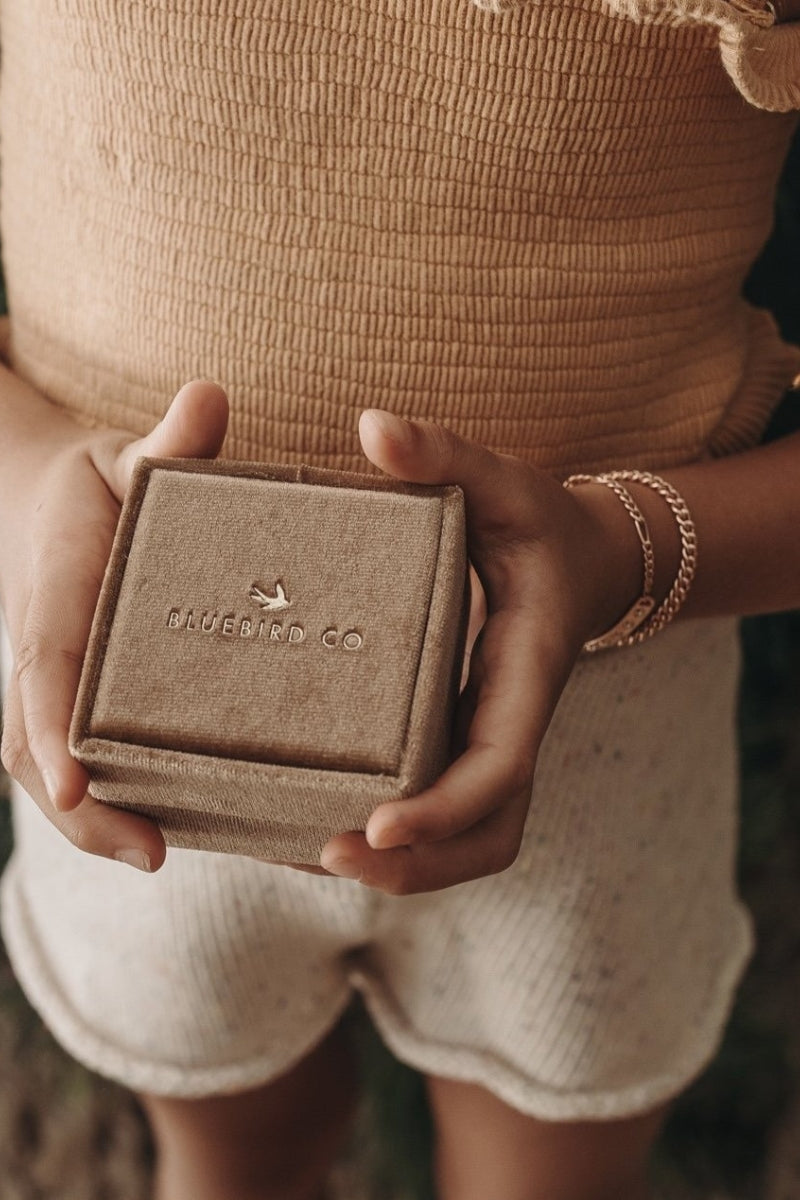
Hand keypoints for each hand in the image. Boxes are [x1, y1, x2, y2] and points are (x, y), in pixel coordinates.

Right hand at [0, 380, 228, 871]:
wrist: (42, 506)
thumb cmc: (92, 488)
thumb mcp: (123, 455)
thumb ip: (166, 443)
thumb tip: (209, 399)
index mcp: (53, 596)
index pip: (44, 666)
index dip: (53, 726)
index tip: (74, 780)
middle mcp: (43, 655)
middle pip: (34, 745)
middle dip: (81, 809)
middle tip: (153, 854)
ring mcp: (55, 688)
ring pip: (53, 766)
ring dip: (98, 822)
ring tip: (174, 858)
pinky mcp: (80, 705)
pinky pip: (84, 761)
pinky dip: (115, 804)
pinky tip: (183, 832)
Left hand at [319, 409, 643, 893]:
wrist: (581, 562)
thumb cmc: (539, 524)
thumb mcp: (501, 480)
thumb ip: (443, 453)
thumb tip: (372, 426)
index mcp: (528, 671)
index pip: (501, 764)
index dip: (445, 807)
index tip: (378, 826)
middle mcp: (514, 723)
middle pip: (490, 832)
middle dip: (420, 865)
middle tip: (331, 855)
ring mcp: (493, 743)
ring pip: (474, 842)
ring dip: (409, 872)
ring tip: (313, 857)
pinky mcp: (468, 746)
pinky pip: (449, 820)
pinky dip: (403, 849)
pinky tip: (321, 831)